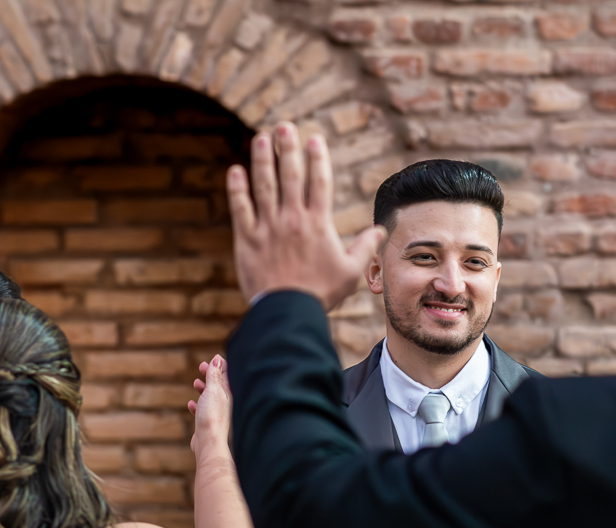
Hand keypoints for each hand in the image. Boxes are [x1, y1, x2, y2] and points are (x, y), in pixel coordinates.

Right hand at [189, 355, 231, 456]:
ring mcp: (217, 413)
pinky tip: (191, 404)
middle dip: (211, 374)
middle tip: (201, 366)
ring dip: (204, 388)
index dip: (220, 365)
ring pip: (211, 396)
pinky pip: (203, 410)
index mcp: (229, 393)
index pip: (228, 374)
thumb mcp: (212, 390)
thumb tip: (217, 360)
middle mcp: (225, 402)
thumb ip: (214, 375)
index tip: (212, 359)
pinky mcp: (208, 422)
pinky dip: (197, 405)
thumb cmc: (212, 415)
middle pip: (220, 384)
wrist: (208, 441)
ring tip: (196, 383)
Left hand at [227, 122, 386, 310]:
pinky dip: (237, 188)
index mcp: (318, 224)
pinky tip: (235, 170)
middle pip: (290, 175)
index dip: (317, 157)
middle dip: (288, 148)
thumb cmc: (320, 293)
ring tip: (262, 139)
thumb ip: (365, 247)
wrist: (288, 312)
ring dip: (262, 160)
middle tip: (284, 127)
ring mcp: (268, 227)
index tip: (313, 138)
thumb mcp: (350, 272)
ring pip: (263, 186)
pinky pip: (240, 208)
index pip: (319, 182)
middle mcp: (293, 219)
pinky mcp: (247, 239)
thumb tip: (379, 231)